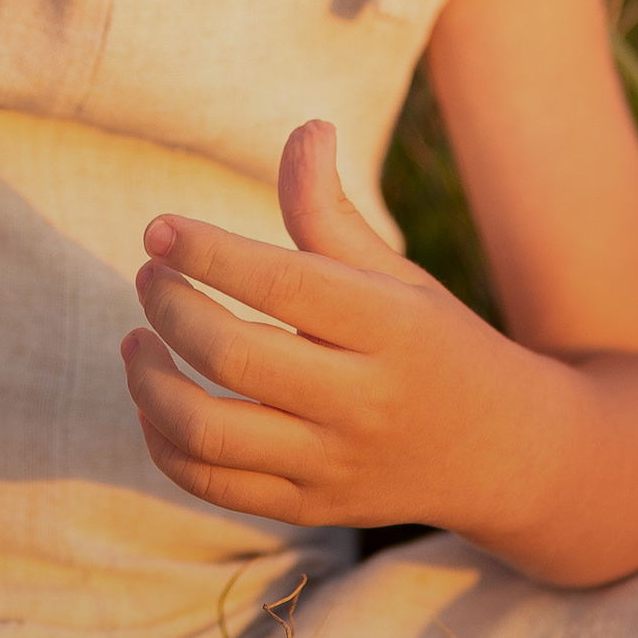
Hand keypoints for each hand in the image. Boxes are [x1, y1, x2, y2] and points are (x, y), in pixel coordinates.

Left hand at [120, 118, 545, 541]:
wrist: (503, 452)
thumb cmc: (434, 343)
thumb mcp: (396, 275)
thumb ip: (332, 212)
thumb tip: (304, 130)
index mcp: (391, 328)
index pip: (285, 285)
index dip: (209, 253)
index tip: (159, 229)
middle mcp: (364, 401)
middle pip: (235, 357)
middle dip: (171, 308)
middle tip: (146, 277)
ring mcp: (335, 463)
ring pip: (211, 432)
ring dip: (151, 384)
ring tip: (134, 341)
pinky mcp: (312, 508)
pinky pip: (215, 485)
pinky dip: (164, 444)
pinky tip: (154, 402)